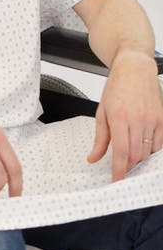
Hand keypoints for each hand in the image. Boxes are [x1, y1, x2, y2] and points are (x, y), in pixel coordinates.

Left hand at [88, 49, 162, 179]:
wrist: (135, 69)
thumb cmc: (116, 87)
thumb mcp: (102, 111)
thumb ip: (99, 138)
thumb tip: (93, 158)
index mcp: (119, 116)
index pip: (121, 152)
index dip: (119, 170)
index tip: (116, 181)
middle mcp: (137, 118)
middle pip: (135, 155)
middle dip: (128, 167)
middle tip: (122, 171)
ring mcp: (152, 119)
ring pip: (147, 152)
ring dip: (139, 160)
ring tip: (131, 159)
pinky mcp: (162, 119)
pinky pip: (159, 145)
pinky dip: (151, 152)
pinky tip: (143, 149)